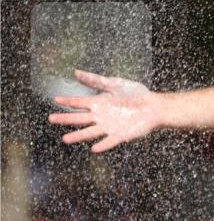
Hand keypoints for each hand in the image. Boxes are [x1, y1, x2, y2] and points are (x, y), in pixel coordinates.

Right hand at [47, 70, 162, 152]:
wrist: (154, 106)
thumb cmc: (136, 94)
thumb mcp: (115, 84)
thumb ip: (96, 80)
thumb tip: (76, 72)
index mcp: (99, 103)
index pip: (79, 102)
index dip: (68, 101)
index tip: (55, 99)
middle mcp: (101, 116)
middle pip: (80, 118)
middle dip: (65, 119)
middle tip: (51, 119)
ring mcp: (109, 126)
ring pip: (90, 132)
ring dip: (78, 136)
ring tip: (65, 139)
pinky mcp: (120, 135)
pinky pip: (109, 141)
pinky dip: (103, 145)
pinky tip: (94, 148)